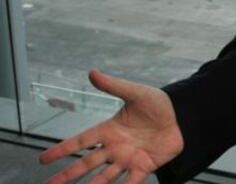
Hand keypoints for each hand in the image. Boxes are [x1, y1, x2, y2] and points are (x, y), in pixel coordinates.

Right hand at [40, 70, 183, 183]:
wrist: (183, 116)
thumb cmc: (158, 104)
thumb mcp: (135, 93)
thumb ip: (114, 86)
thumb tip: (92, 72)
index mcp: (109, 130)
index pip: (80, 141)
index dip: (62, 150)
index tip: (43, 159)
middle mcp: (114, 147)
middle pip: (86, 164)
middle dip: (66, 175)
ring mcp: (127, 158)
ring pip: (103, 177)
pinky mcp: (143, 166)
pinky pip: (130, 182)